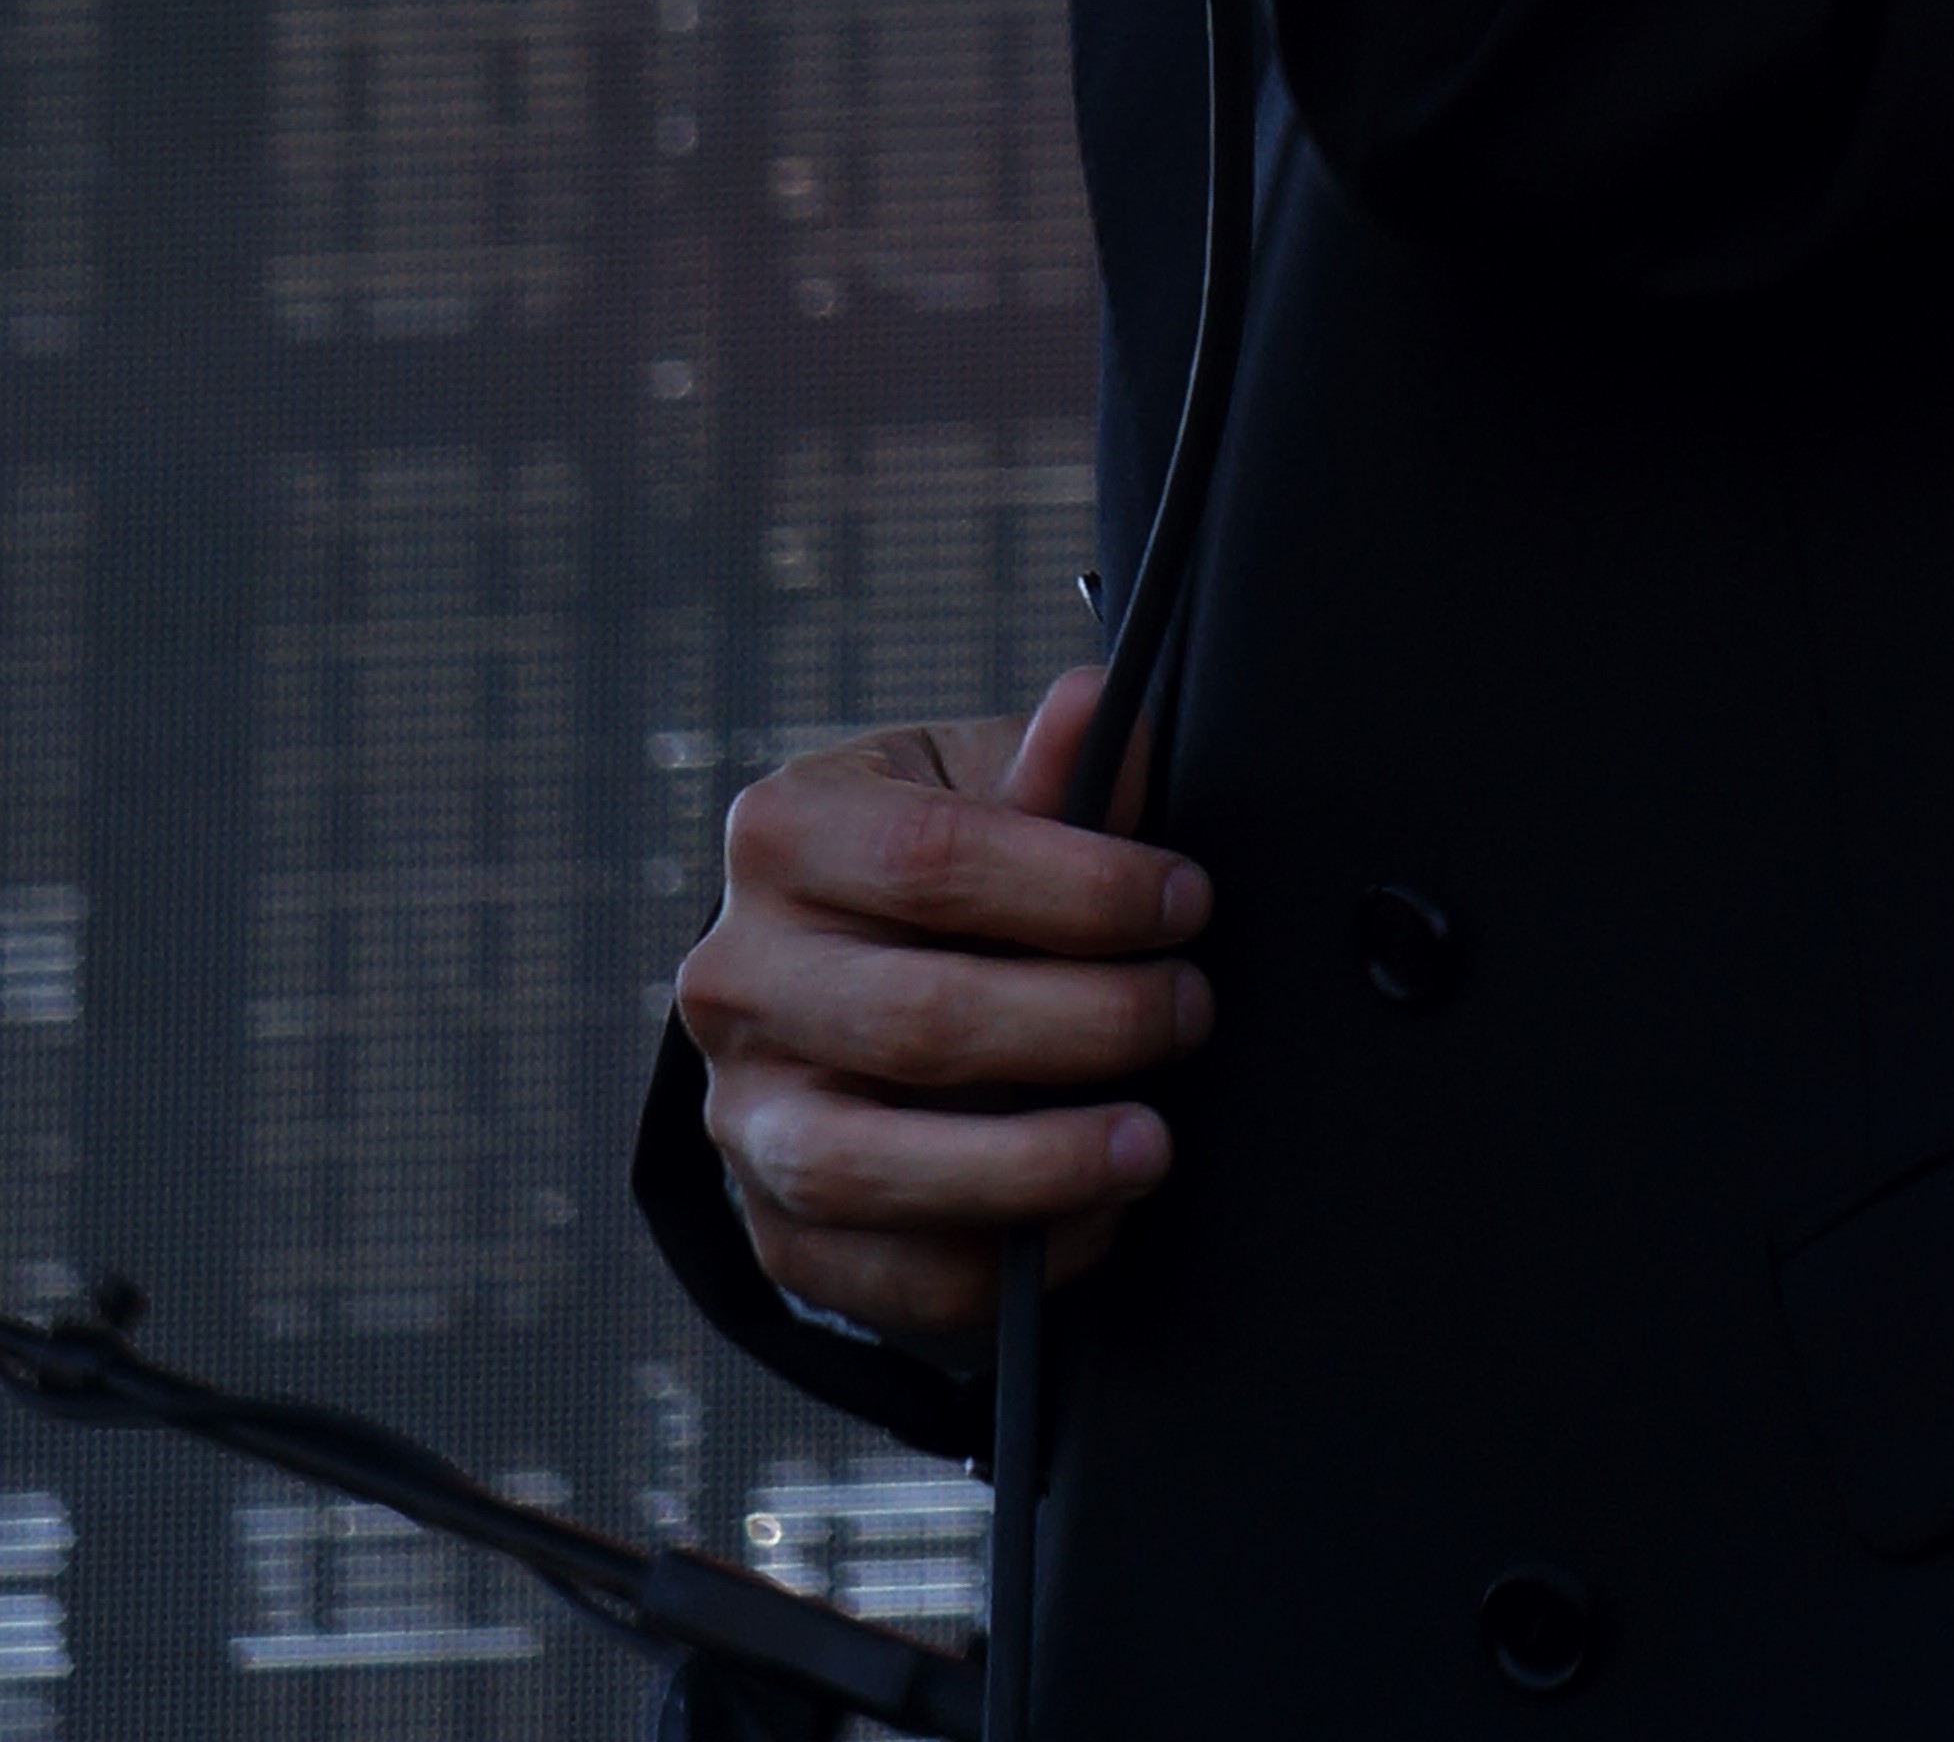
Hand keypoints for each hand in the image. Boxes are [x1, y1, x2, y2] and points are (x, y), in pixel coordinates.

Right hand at [675, 665, 1210, 1347]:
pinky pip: (878, 1273)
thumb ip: (1050, 768)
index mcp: (784, 832)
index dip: (1080, 888)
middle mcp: (737, 973)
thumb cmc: (942, 863)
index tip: (1186, 902)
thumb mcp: (987, 786)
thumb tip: (1099, 706)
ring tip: (1151, 1143)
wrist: (850, 971)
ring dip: (1033, 1165)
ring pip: (869, 1165)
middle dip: (1084, 1024)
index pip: (932, 861)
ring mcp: (741, 1110)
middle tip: (1190, 1012)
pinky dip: (997, 1263)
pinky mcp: (772, 1226)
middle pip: (916, 1018)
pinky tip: (1092, 1222)